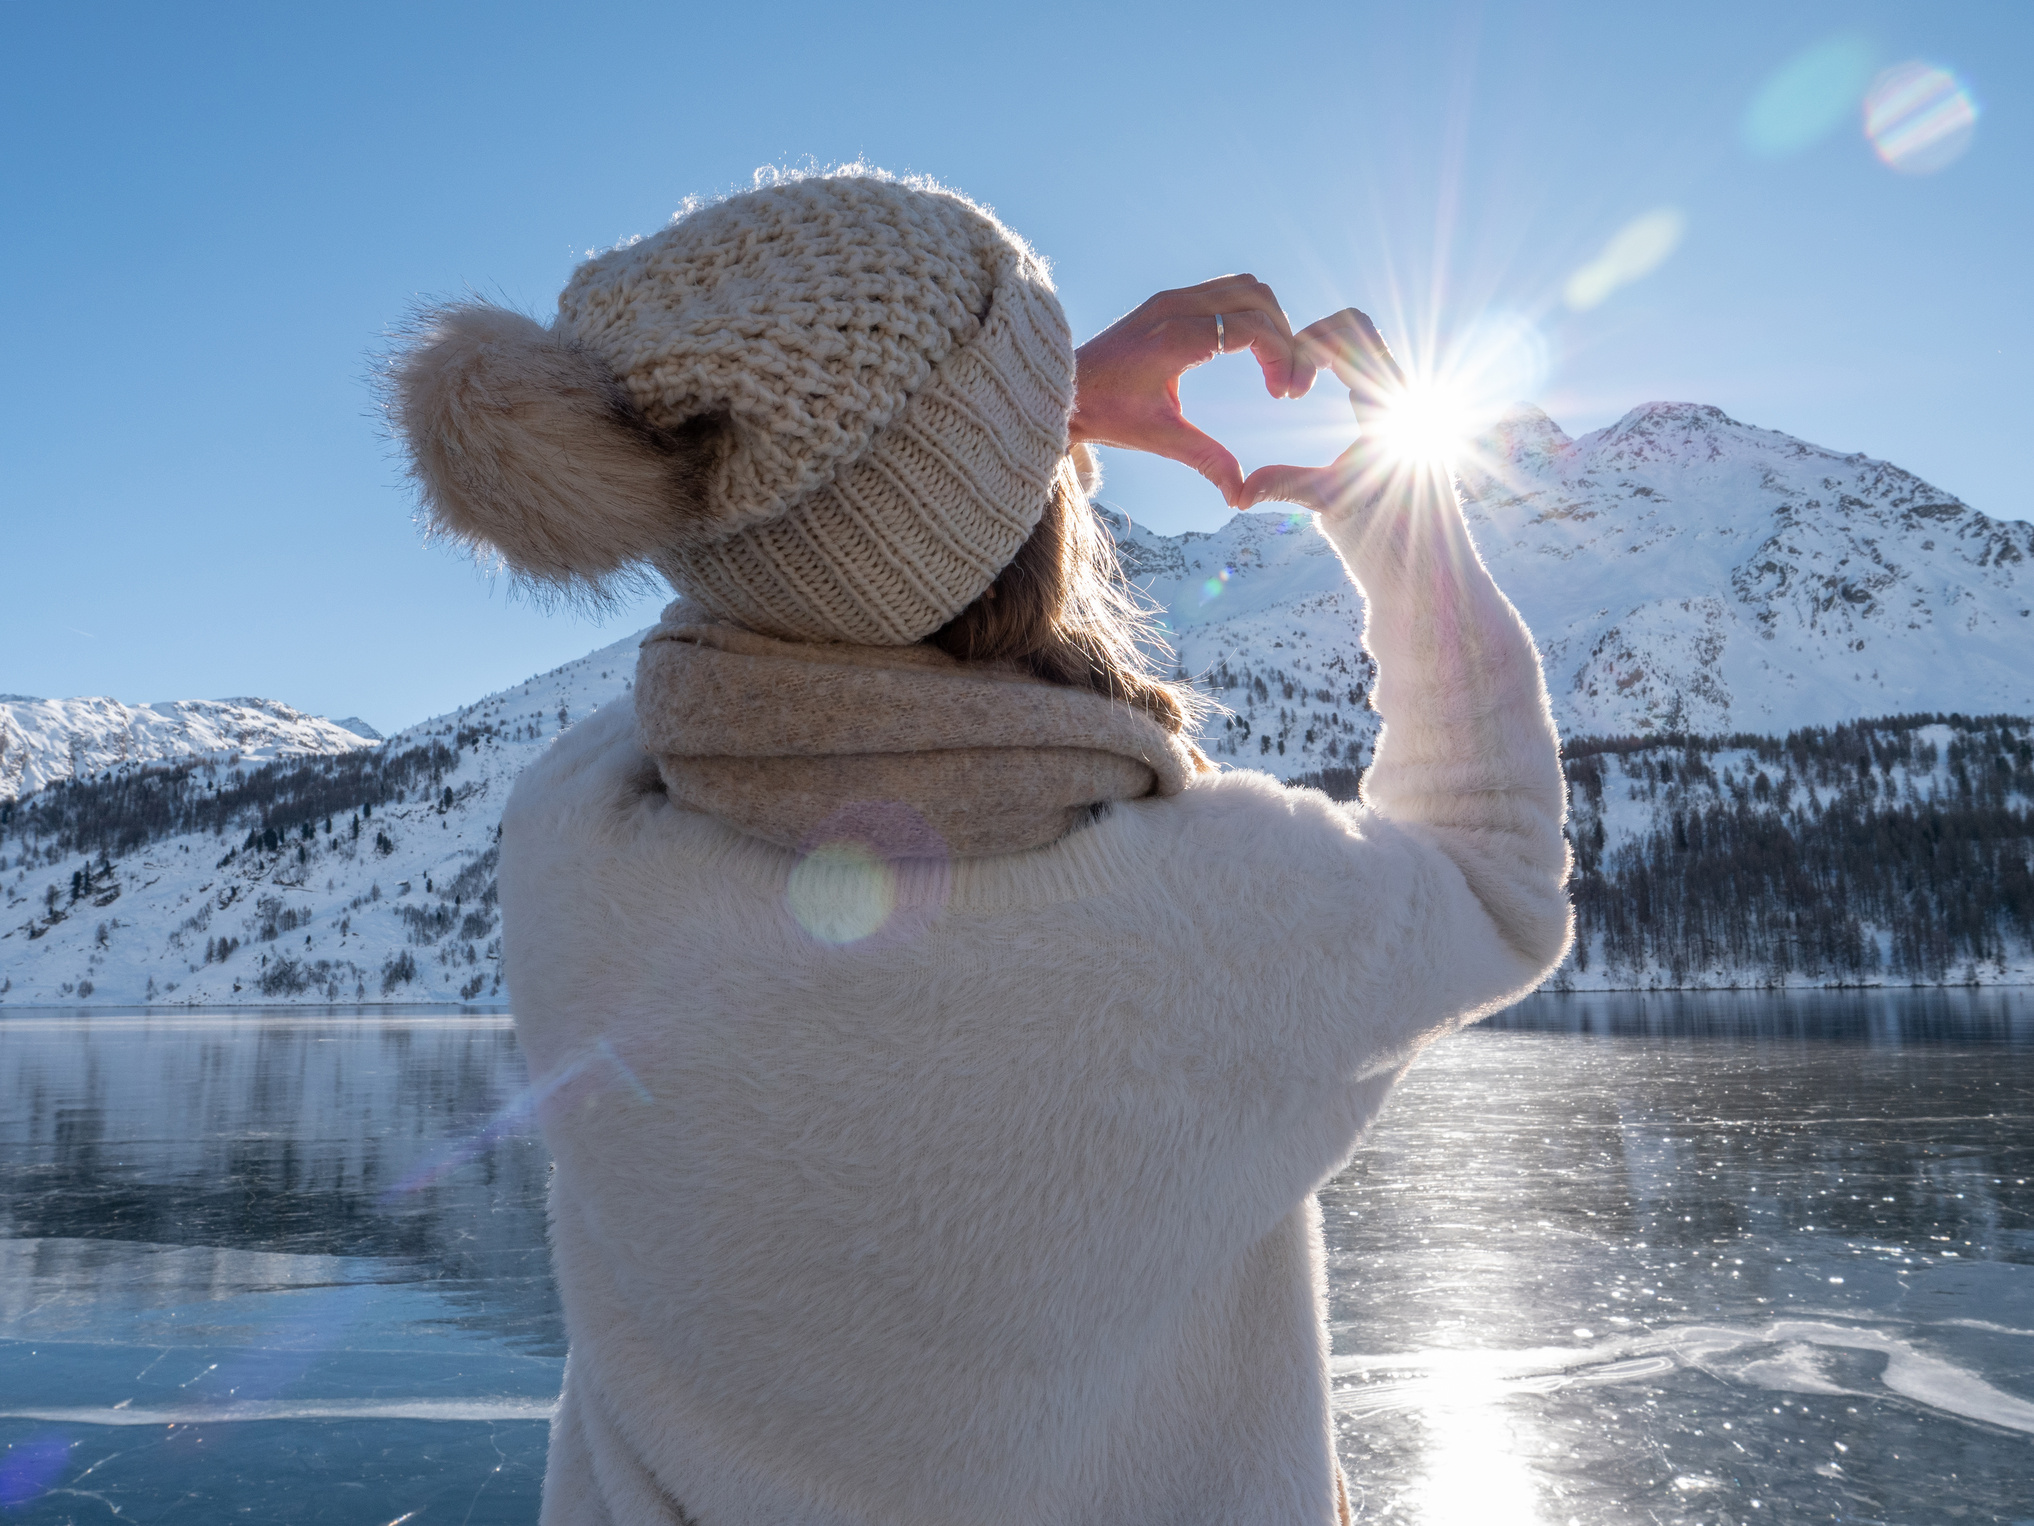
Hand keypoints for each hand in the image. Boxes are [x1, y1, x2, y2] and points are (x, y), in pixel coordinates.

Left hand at [1069, 276, 1314, 506]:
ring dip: (1270, 320)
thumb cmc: (1106, 414)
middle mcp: (1175, 306)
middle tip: (1288, 383)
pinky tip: (1249, 353)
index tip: (1283, 395)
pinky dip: (1248, 314)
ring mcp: (1171, 297)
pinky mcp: (1168, 300)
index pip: (1254, 326)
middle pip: (1259, 297)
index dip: (1282, 357)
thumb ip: (1206, 460)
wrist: (1063, 391)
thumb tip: (1240, 496)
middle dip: (1285, 336)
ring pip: (1245, 287)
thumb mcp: (1160, 438)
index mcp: (1176, 336)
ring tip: (1275, 366)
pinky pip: (1224, 291)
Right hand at [1239, 307, 1407, 514]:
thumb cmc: (1373, 512)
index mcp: (1389, 402)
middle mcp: (1396, 384)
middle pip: (1352, 323)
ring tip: (1294, 385)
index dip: (1307, 352)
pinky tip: (1305, 389)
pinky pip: (1357, 349)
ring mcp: (1392, 382)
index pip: (1350, 338)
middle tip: (1288, 381)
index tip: (1290, 394)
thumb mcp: (1328, 498)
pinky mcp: (1385, 387)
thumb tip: (1239, 495)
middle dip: (1309, 340)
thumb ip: (1286, 486)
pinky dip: (1325, 357)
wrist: (1410, 520)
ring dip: (1317, 347)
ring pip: (1355, 331)